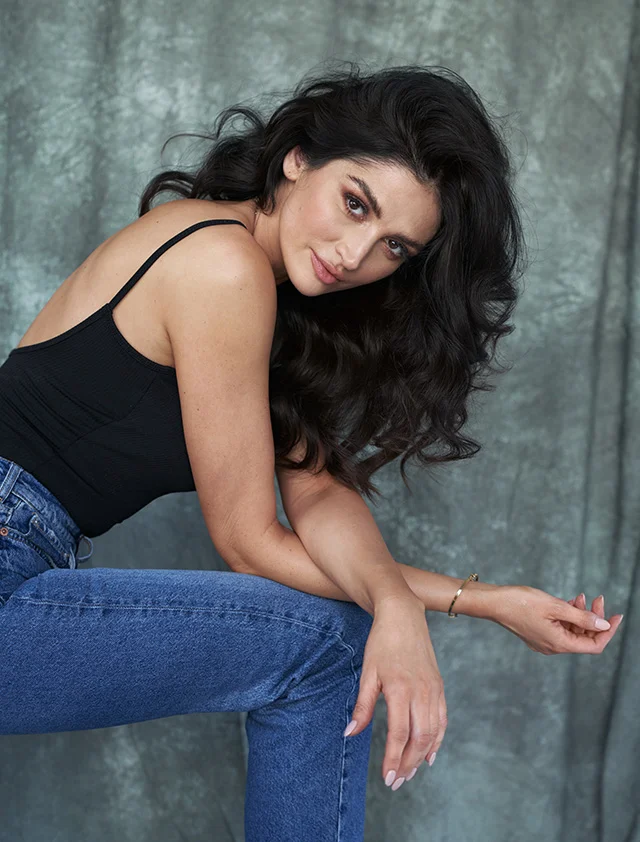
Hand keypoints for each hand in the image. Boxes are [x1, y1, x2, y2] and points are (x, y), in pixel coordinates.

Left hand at [344, 595, 445, 789]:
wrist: (403, 616)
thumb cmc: (382, 643)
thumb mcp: (368, 673)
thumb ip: (362, 706)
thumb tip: (349, 733)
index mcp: (401, 689)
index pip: (399, 734)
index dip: (393, 759)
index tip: (387, 778)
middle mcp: (421, 692)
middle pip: (419, 739)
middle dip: (408, 764)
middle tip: (396, 783)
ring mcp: (434, 690)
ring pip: (433, 733)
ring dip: (422, 757)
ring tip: (410, 773)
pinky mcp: (439, 687)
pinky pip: (442, 720)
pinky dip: (438, 740)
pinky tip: (430, 755)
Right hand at [493, 585, 622, 653]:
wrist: (493, 603)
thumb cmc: (520, 602)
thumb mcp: (555, 606)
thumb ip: (581, 617)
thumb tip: (604, 625)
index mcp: (559, 643)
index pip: (594, 644)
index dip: (608, 631)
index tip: (617, 615)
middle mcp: (553, 647)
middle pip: (583, 637)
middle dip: (593, 618)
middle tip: (597, 598)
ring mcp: (544, 642)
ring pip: (572, 632)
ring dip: (580, 615)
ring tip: (580, 597)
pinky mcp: (538, 634)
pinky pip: (560, 629)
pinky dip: (568, 616)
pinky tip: (568, 602)